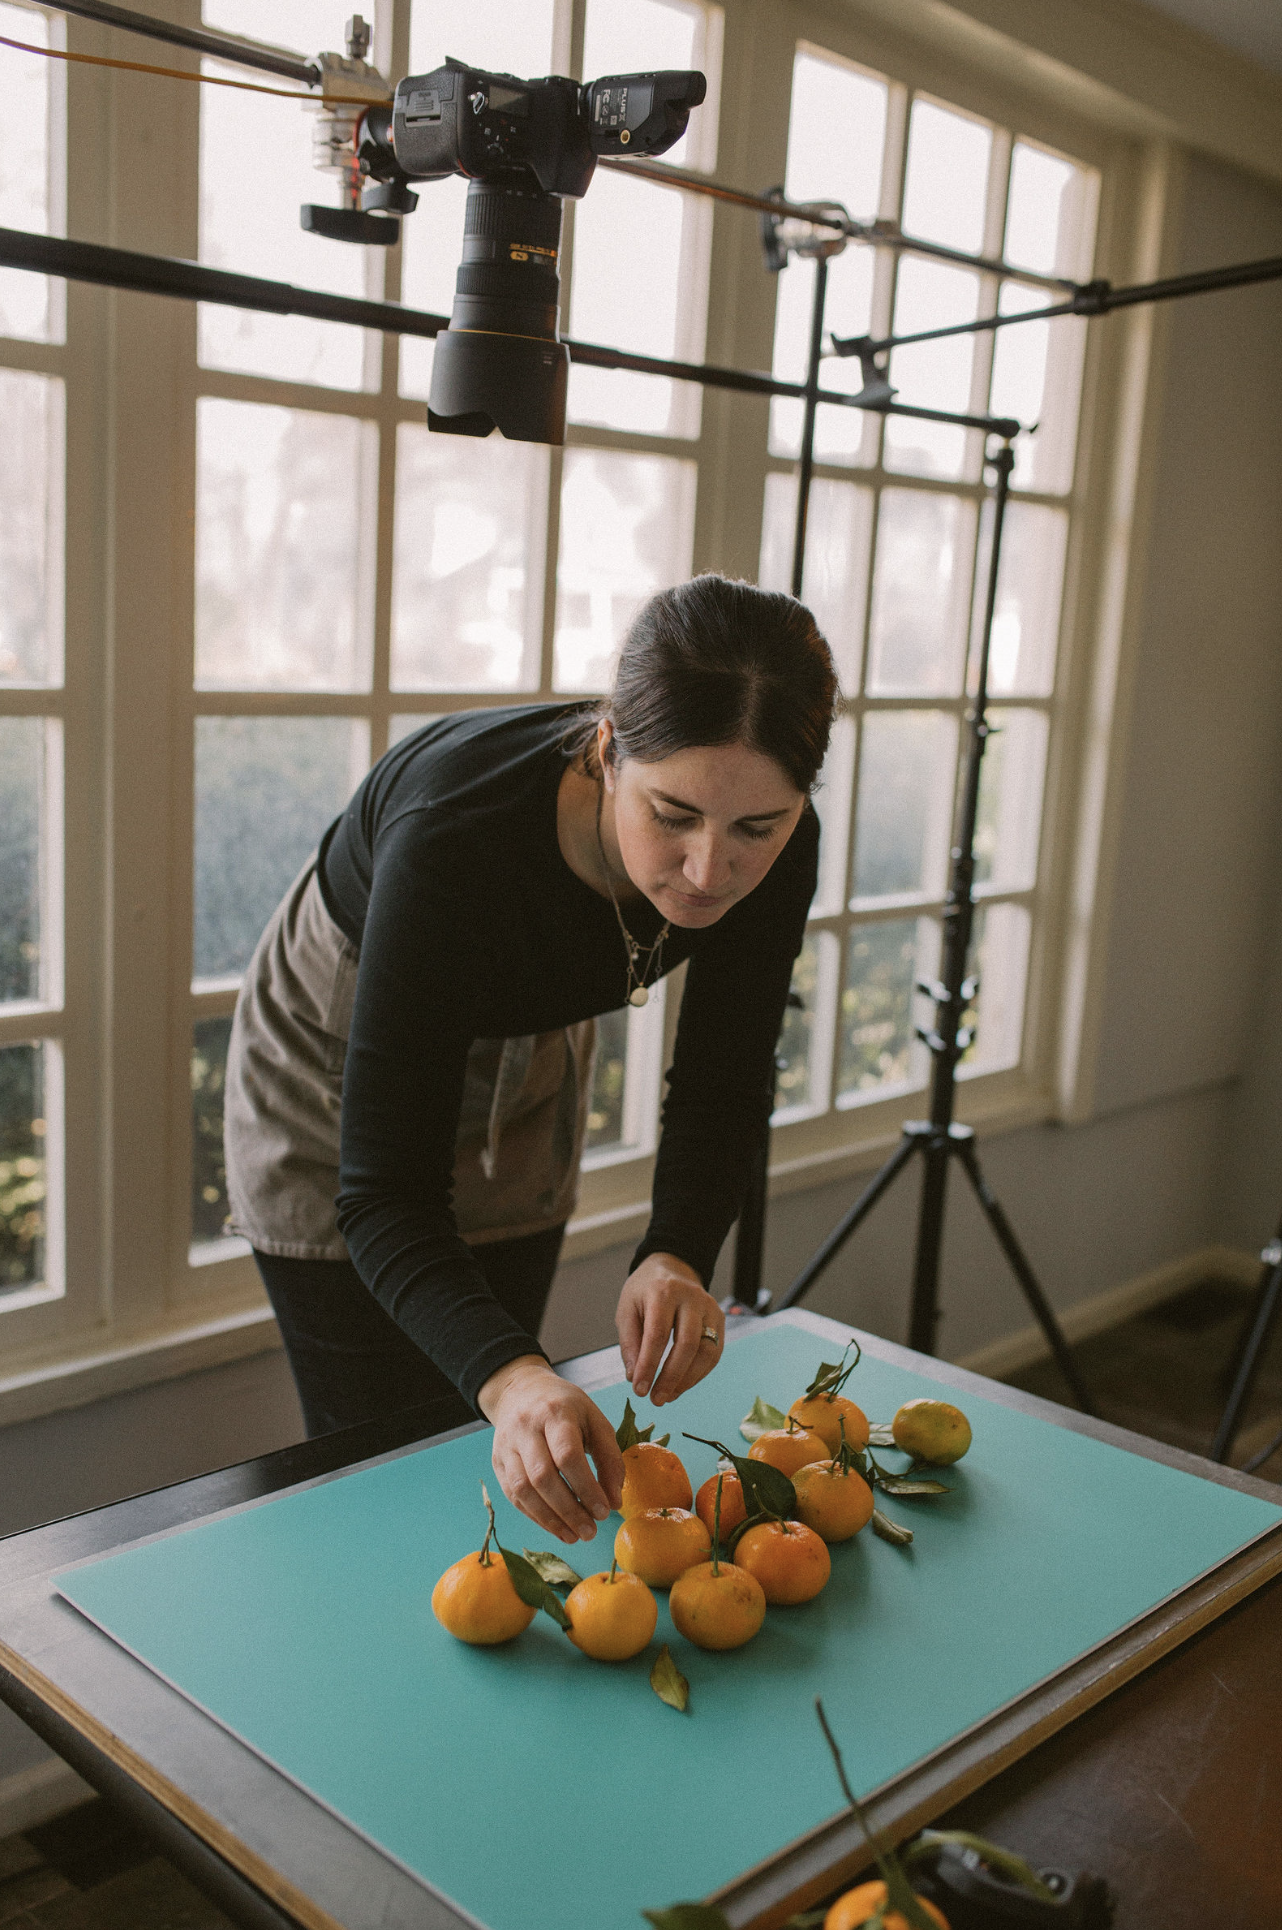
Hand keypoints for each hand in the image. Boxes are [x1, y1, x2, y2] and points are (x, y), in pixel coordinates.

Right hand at [478, 1355, 624, 1544]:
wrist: (521, 1391)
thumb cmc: (566, 1408)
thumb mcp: (595, 1420)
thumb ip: (609, 1458)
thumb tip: (614, 1501)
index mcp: (555, 1413)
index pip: (567, 1455)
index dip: (586, 1487)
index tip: (604, 1511)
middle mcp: (526, 1428)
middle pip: (543, 1477)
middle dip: (569, 1510)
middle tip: (591, 1532)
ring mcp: (507, 1446)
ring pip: (523, 1490)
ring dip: (551, 1520)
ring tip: (575, 1536)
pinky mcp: (497, 1462)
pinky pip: (513, 1496)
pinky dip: (536, 1516)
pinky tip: (557, 1528)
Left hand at [616, 1252, 724, 1406]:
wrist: (671, 1268)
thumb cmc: (645, 1291)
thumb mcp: (627, 1310)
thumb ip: (629, 1343)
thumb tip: (634, 1377)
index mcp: (663, 1292)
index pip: (658, 1334)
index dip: (649, 1365)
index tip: (638, 1389)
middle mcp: (691, 1298)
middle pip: (687, 1344)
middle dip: (671, 1377)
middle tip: (656, 1399)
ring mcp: (710, 1307)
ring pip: (706, 1351)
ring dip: (687, 1380)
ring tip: (668, 1396)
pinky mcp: (720, 1319)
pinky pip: (714, 1353)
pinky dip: (698, 1374)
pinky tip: (681, 1385)